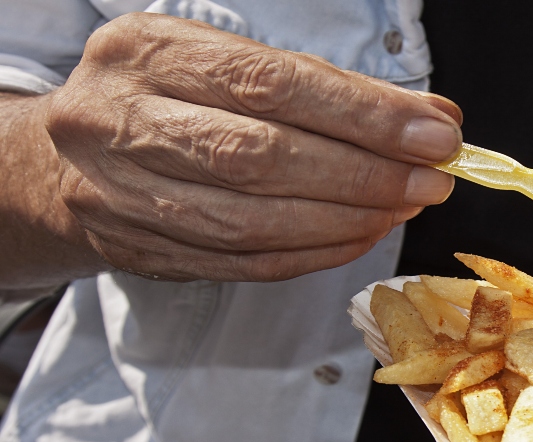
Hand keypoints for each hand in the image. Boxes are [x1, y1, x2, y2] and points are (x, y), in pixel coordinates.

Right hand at [44, 13, 461, 281]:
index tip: (436, 134)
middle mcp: (122, 121)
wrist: (63, 158)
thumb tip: (435, 119)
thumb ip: (332, 89)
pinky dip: (317, 252)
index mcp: (148, 53)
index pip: (271, 84)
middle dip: (364, 173)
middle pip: (261, 157)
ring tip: (404, 206)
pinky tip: (363, 235)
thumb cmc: (169, 98)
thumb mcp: (234, 65)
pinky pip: (246, 264)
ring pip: (254, 221)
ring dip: (348, 219)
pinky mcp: (142, 252)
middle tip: (431, 179)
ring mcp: (123, 194)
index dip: (363, 116)